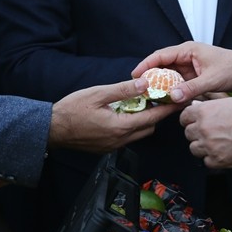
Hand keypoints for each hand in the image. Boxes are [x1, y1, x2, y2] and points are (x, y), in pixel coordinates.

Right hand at [49, 77, 178, 152]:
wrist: (51, 129)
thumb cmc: (72, 110)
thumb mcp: (98, 94)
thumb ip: (123, 90)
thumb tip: (144, 84)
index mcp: (121, 126)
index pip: (153, 118)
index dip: (168, 109)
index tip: (180, 101)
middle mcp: (120, 140)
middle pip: (149, 128)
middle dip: (158, 115)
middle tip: (162, 99)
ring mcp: (113, 145)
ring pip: (138, 134)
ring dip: (144, 121)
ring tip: (145, 104)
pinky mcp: (106, 147)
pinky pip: (127, 137)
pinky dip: (132, 126)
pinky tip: (127, 114)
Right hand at [133, 42, 231, 103]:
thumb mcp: (211, 79)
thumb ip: (191, 88)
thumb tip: (173, 96)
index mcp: (189, 50)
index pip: (161, 55)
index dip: (146, 65)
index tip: (135, 75)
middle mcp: (187, 56)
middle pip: (163, 66)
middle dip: (151, 77)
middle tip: (140, 89)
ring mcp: (191, 66)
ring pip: (170, 76)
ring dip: (162, 85)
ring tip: (150, 97)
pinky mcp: (195, 76)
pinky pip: (179, 82)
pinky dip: (173, 90)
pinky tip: (167, 99)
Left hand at [180, 97, 231, 168]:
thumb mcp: (228, 102)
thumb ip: (210, 107)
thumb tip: (198, 109)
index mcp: (204, 112)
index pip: (184, 118)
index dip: (190, 120)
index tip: (195, 123)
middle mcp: (203, 128)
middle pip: (188, 134)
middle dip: (198, 134)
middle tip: (211, 133)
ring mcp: (209, 146)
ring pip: (195, 149)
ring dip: (204, 147)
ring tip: (219, 143)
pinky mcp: (217, 160)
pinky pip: (207, 161)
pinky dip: (213, 158)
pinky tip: (225, 152)